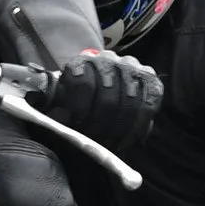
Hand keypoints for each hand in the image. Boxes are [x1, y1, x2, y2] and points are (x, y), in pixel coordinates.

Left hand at [42, 50, 163, 152]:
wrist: (99, 94)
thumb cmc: (75, 102)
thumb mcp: (59, 103)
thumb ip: (53, 107)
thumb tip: (57, 118)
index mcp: (82, 62)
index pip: (81, 82)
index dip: (77, 108)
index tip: (72, 126)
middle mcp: (109, 59)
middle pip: (107, 98)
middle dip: (99, 127)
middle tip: (93, 143)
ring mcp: (133, 68)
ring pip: (129, 103)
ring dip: (117, 130)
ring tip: (108, 145)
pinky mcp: (151, 81)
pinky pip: (148, 106)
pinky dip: (137, 127)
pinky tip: (126, 140)